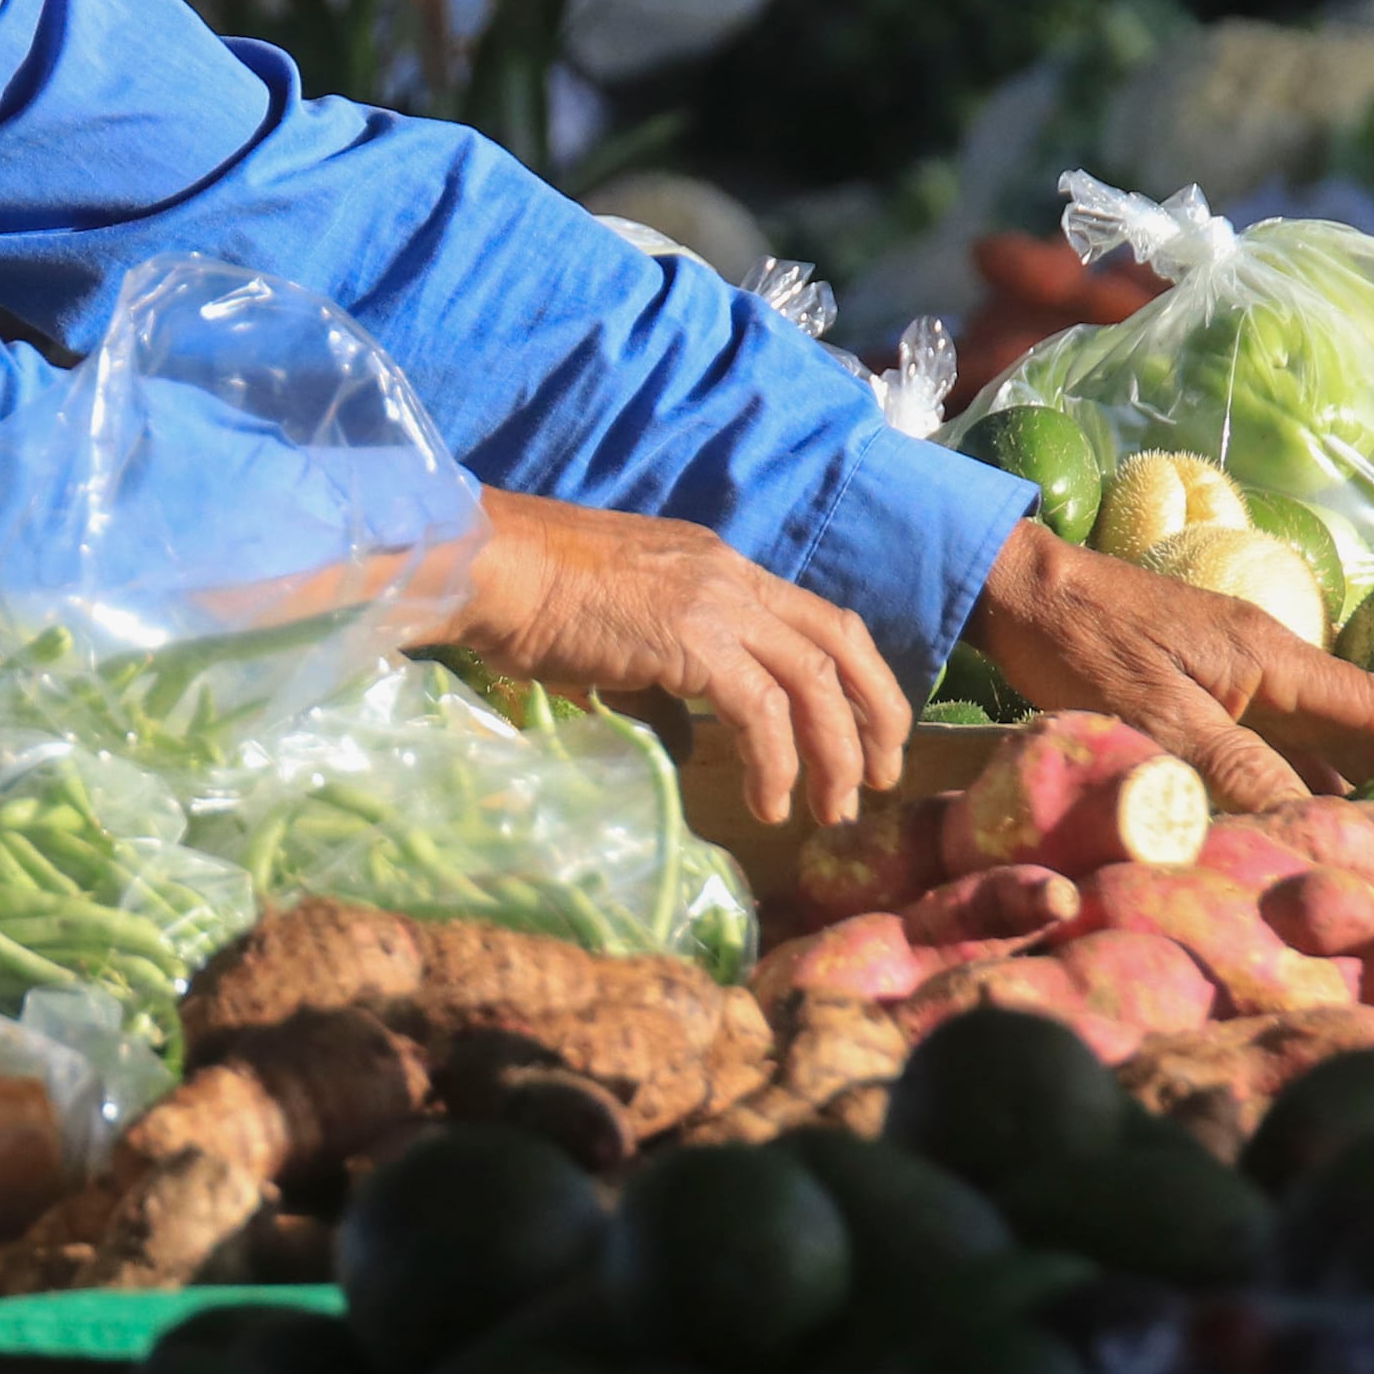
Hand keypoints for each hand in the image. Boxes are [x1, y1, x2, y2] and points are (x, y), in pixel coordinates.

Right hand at [450, 487, 913, 831]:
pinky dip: (776, 763)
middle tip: (883, 777)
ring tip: (833, 808)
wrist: (490, 567)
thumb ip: (665, 674)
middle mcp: (731, 577)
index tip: (865, 730)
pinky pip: (761, 713)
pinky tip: (769, 801)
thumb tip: (687, 736)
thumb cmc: (532, 596)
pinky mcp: (693, 642)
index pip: (816, 617)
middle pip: (840, 642)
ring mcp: (715, 605)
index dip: (855, 676)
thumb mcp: (620, 627)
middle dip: (875, 714)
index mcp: (719, 565)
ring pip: (813, 682)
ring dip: (835, 752)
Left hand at [965, 524, 1373, 815]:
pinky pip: (1261, 726)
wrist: (1015, 588)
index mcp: (1269, 657)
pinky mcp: (1194, 674)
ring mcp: (1228, 663)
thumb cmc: (1083, 644)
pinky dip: (1284, 765)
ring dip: (1337, 773)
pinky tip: (1283, 802)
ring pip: (1304, 727)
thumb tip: (1304, 816)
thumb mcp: (1158, 713)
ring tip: (1365, 830)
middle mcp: (1262, 655)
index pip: (1371, 704)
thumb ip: (1232, 764)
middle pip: (1347, 720)